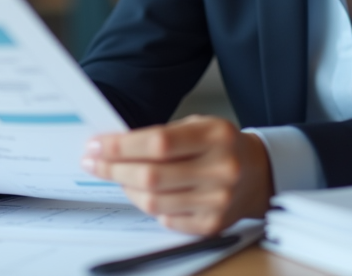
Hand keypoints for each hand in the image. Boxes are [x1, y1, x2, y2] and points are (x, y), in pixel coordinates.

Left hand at [80, 114, 272, 234]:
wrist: (257, 173)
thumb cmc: (220, 144)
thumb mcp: (199, 125)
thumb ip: (162, 135)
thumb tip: (113, 146)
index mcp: (216, 136)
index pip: (158, 142)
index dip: (121, 146)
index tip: (96, 145)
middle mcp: (221, 169)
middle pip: (152, 175)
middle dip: (114, 168)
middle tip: (94, 162)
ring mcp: (218, 201)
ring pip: (154, 201)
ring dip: (126, 188)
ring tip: (117, 176)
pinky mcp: (212, 225)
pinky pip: (166, 219)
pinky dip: (149, 205)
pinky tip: (143, 192)